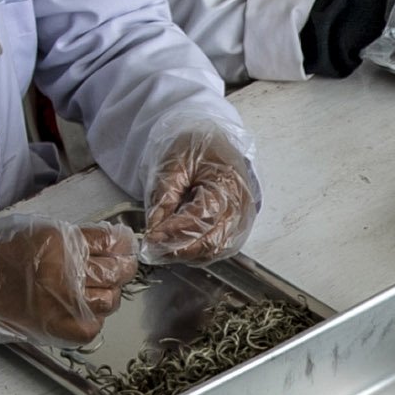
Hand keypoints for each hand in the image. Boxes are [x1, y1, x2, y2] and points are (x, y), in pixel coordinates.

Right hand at [0, 214, 141, 343]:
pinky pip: (93, 326)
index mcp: (59, 241)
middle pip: (117, 272)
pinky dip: (92, 319)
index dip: (124, 246)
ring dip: (107, 294)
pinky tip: (78, 309)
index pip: (112, 243)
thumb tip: (112, 246)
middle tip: (118, 268)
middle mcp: (63, 272)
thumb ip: (74, 238)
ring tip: (91, 290)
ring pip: (110, 300)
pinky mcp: (57, 328)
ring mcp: (61, 303)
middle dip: (122, 269)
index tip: (125, 247)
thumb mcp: (38, 231)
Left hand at [142, 129, 257, 261]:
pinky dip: (198, 252)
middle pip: (211, 240)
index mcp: (227, 183)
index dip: (175, 230)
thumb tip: (154, 227)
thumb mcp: (174, 162)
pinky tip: (180, 245)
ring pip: (215, 250)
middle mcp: (241, 206)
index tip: (152, 236)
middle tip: (153, 247)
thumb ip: (165, 196)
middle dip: (179, 248)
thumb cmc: (196, 147)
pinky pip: (219, 249)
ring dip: (187, 253)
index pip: (202, 217)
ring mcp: (242, 219)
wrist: (214, 142)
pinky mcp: (238, 228)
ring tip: (163, 246)